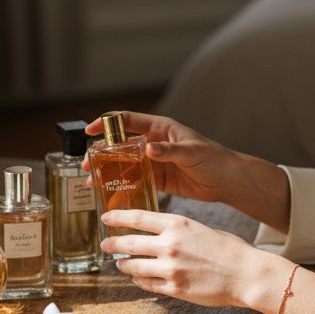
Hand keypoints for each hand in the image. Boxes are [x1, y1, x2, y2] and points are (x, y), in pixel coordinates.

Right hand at [83, 111, 235, 202]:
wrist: (227, 180)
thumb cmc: (213, 158)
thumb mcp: (190, 152)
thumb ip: (168, 150)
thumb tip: (148, 149)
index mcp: (159, 128)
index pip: (126, 121)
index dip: (106, 124)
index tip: (89, 131)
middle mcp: (153, 142)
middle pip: (120, 144)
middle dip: (101, 152)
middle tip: (87, 164)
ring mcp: (154, 161)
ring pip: (125, 163)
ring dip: (108, 171)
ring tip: (92, 182)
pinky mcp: (158, 178)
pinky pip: (136, 180)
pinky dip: (122, 185)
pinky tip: (110, 193)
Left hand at [100, 209, 262, 307]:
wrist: (246, 274)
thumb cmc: (228, 249)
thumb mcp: (199, 229)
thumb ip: (176, 231)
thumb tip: (157, 234)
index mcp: (177, 224)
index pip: (137, 218)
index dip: (117, 218)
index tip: (105, 218)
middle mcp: (169, 245)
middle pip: (128, 243)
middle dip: (112, 244)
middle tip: (104, 245)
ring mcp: (170, 269)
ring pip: (134, 267)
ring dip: (124, 265)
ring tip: (121, 264)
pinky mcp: (174, 289)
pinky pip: (147, 284)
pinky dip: (140, 281)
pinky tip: (138, 279)